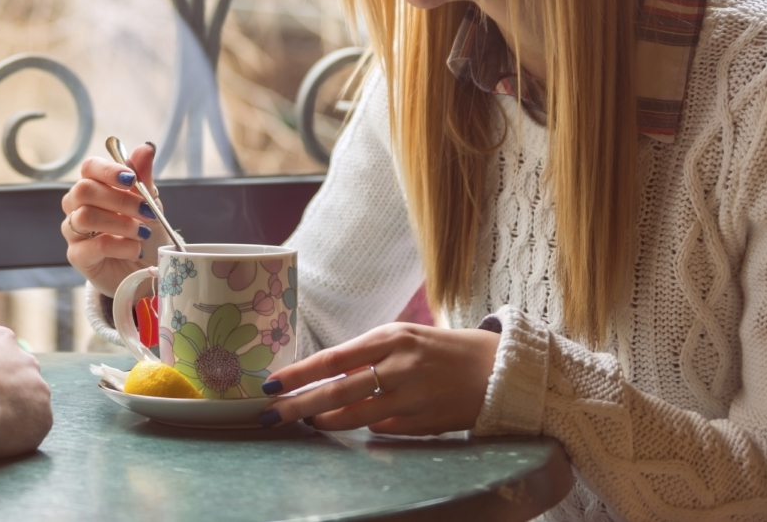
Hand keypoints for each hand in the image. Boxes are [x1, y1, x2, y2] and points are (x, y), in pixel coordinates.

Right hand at [60, 141, 158, 297]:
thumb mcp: (150, 203)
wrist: (147, 270)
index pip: (88, 168)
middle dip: (119, 199)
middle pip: (84, 190)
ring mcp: (74, 232)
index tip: (132, 179)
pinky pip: (93, 246)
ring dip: (121, 223)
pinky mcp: (78, 257)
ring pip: (85, 217)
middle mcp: (77, 206)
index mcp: (94, 187)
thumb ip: (143, 177)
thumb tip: (146, 147)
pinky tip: (136, 250)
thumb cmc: (144, 232)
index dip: (108, 170)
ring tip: (143, 233)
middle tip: (146, 212)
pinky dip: (120, 246)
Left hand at [257, 323, 499, 434]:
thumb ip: (366, 354)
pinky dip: (367, 427)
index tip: (271, 384)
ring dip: (327, 421)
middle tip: (272, 415)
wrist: (495, 368)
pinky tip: (356, 425)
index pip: (333, 358)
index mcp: (390, 337)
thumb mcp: (401, 338)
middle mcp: (400, 366)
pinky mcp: (426, 422)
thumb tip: (324, 374)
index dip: (299, 374)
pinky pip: (384, 429)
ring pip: (357, 415)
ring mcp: (414, 397)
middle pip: (339, 390)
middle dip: (300, 405)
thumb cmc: (438, 350)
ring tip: (308, 423)